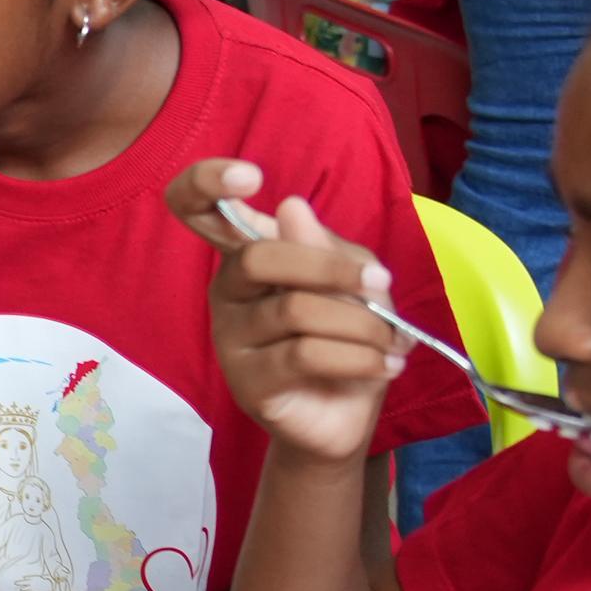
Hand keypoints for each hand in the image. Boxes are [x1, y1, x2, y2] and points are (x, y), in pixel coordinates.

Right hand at [169, 155, 404, 467]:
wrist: (346, 415)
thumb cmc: (348, 337)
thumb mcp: (356, 282)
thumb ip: (327, 247)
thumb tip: (289, 207)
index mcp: (248, 255)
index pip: (198, 208)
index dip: (207, 182)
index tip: (251, 175)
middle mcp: (228, 292)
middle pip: (259, 257)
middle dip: (330, 268)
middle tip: (381, 285)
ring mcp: (231, 338)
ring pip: (294, 310)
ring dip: (360, 324)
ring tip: (392, 342)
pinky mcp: (247, 382)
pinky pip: (304, 354)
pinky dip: (358, 357)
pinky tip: (385, 366)